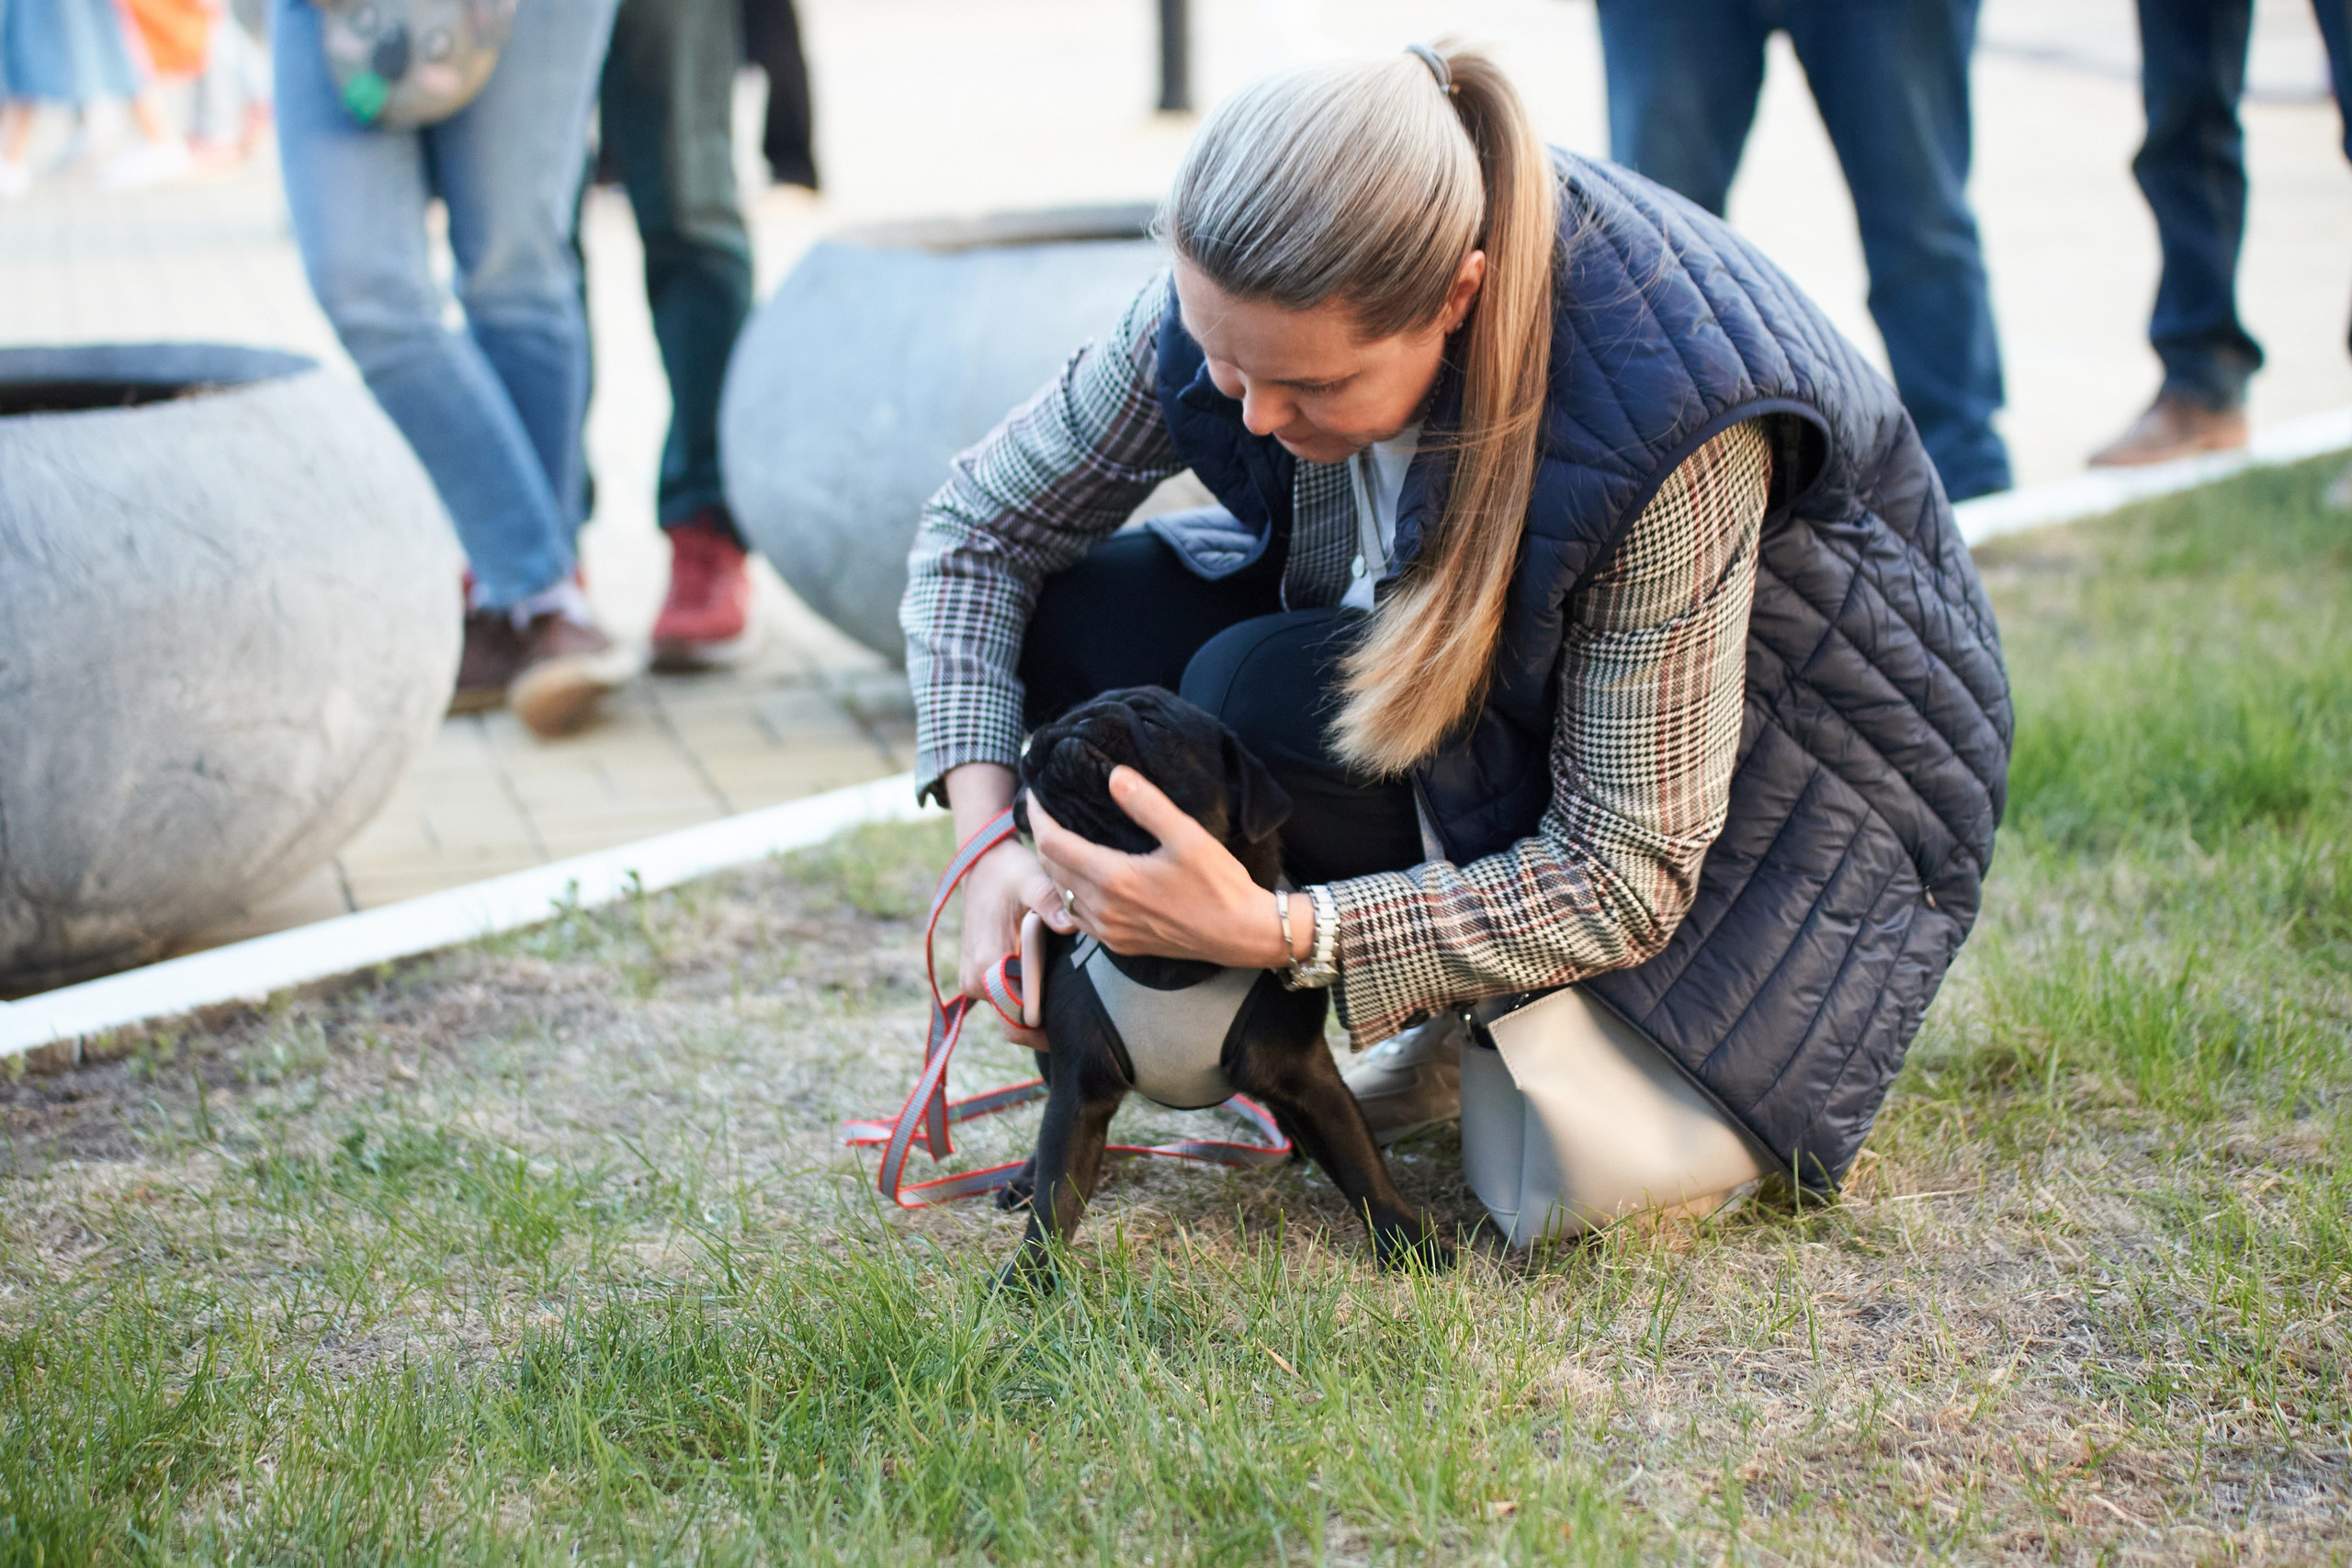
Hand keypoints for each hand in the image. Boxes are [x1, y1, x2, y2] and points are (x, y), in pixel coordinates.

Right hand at [954, 838, 1069, 1047]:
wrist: (982, 863)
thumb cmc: (1010, 872)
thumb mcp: (1033, 880)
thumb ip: (1050, 902)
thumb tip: (1070, 924)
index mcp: (988, 966)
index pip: (1019, 1023)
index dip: (1049, 1030)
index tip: (1080, 1022)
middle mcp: (975, 981)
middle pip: (1016, 1023)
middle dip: (1047, 1021)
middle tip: (1082, 1008)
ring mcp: (972, 981)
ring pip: (1010, 1013)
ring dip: (1037, 1006)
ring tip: (1067, 988)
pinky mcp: (976, 976)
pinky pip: (1004, 1000)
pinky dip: (1025, 996)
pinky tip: (1046, 979)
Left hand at [1029, 765, 1304, 969]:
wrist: (1242, 935)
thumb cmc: (1219, 884)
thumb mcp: (1187, 836)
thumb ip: (1147, 804)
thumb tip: (1114, 775)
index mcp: (1114, 879)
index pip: (1053, 844)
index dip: (1038, 817)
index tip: (1036, 796)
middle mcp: (1103, 909)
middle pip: (1051, 869)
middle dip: (1043, 838)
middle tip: (1046, 812)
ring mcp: (1109, 931)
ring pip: (1062, 895)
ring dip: (1054, 868)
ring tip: (1060, 840)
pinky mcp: (1120, 944)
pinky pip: (1079, 917)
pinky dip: (1070, 893)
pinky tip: (1082, 879)